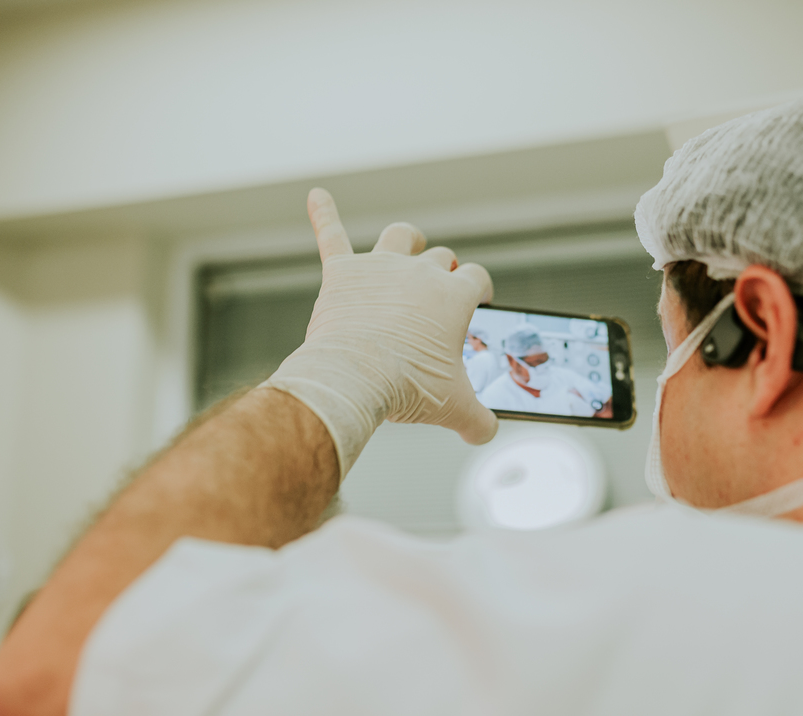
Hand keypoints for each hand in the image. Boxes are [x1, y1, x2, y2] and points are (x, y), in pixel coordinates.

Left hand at [263, 189, 498, 481]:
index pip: (477, 278)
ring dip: (407, 239)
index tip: (477, 302)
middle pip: (440, 257)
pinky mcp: (341, 274)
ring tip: (407, 246)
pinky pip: (332, 235)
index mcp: (453, 296)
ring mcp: (379, 268)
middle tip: (438, 294)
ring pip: (400, 235)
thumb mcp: (455, 408)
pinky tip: (315, 195)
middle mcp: (419, 273)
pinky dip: (323, 214)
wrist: (355, 377)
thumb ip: (479, 421)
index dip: (479, 289)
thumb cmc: (409, 388)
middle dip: (444, 271)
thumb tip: (487, 433)